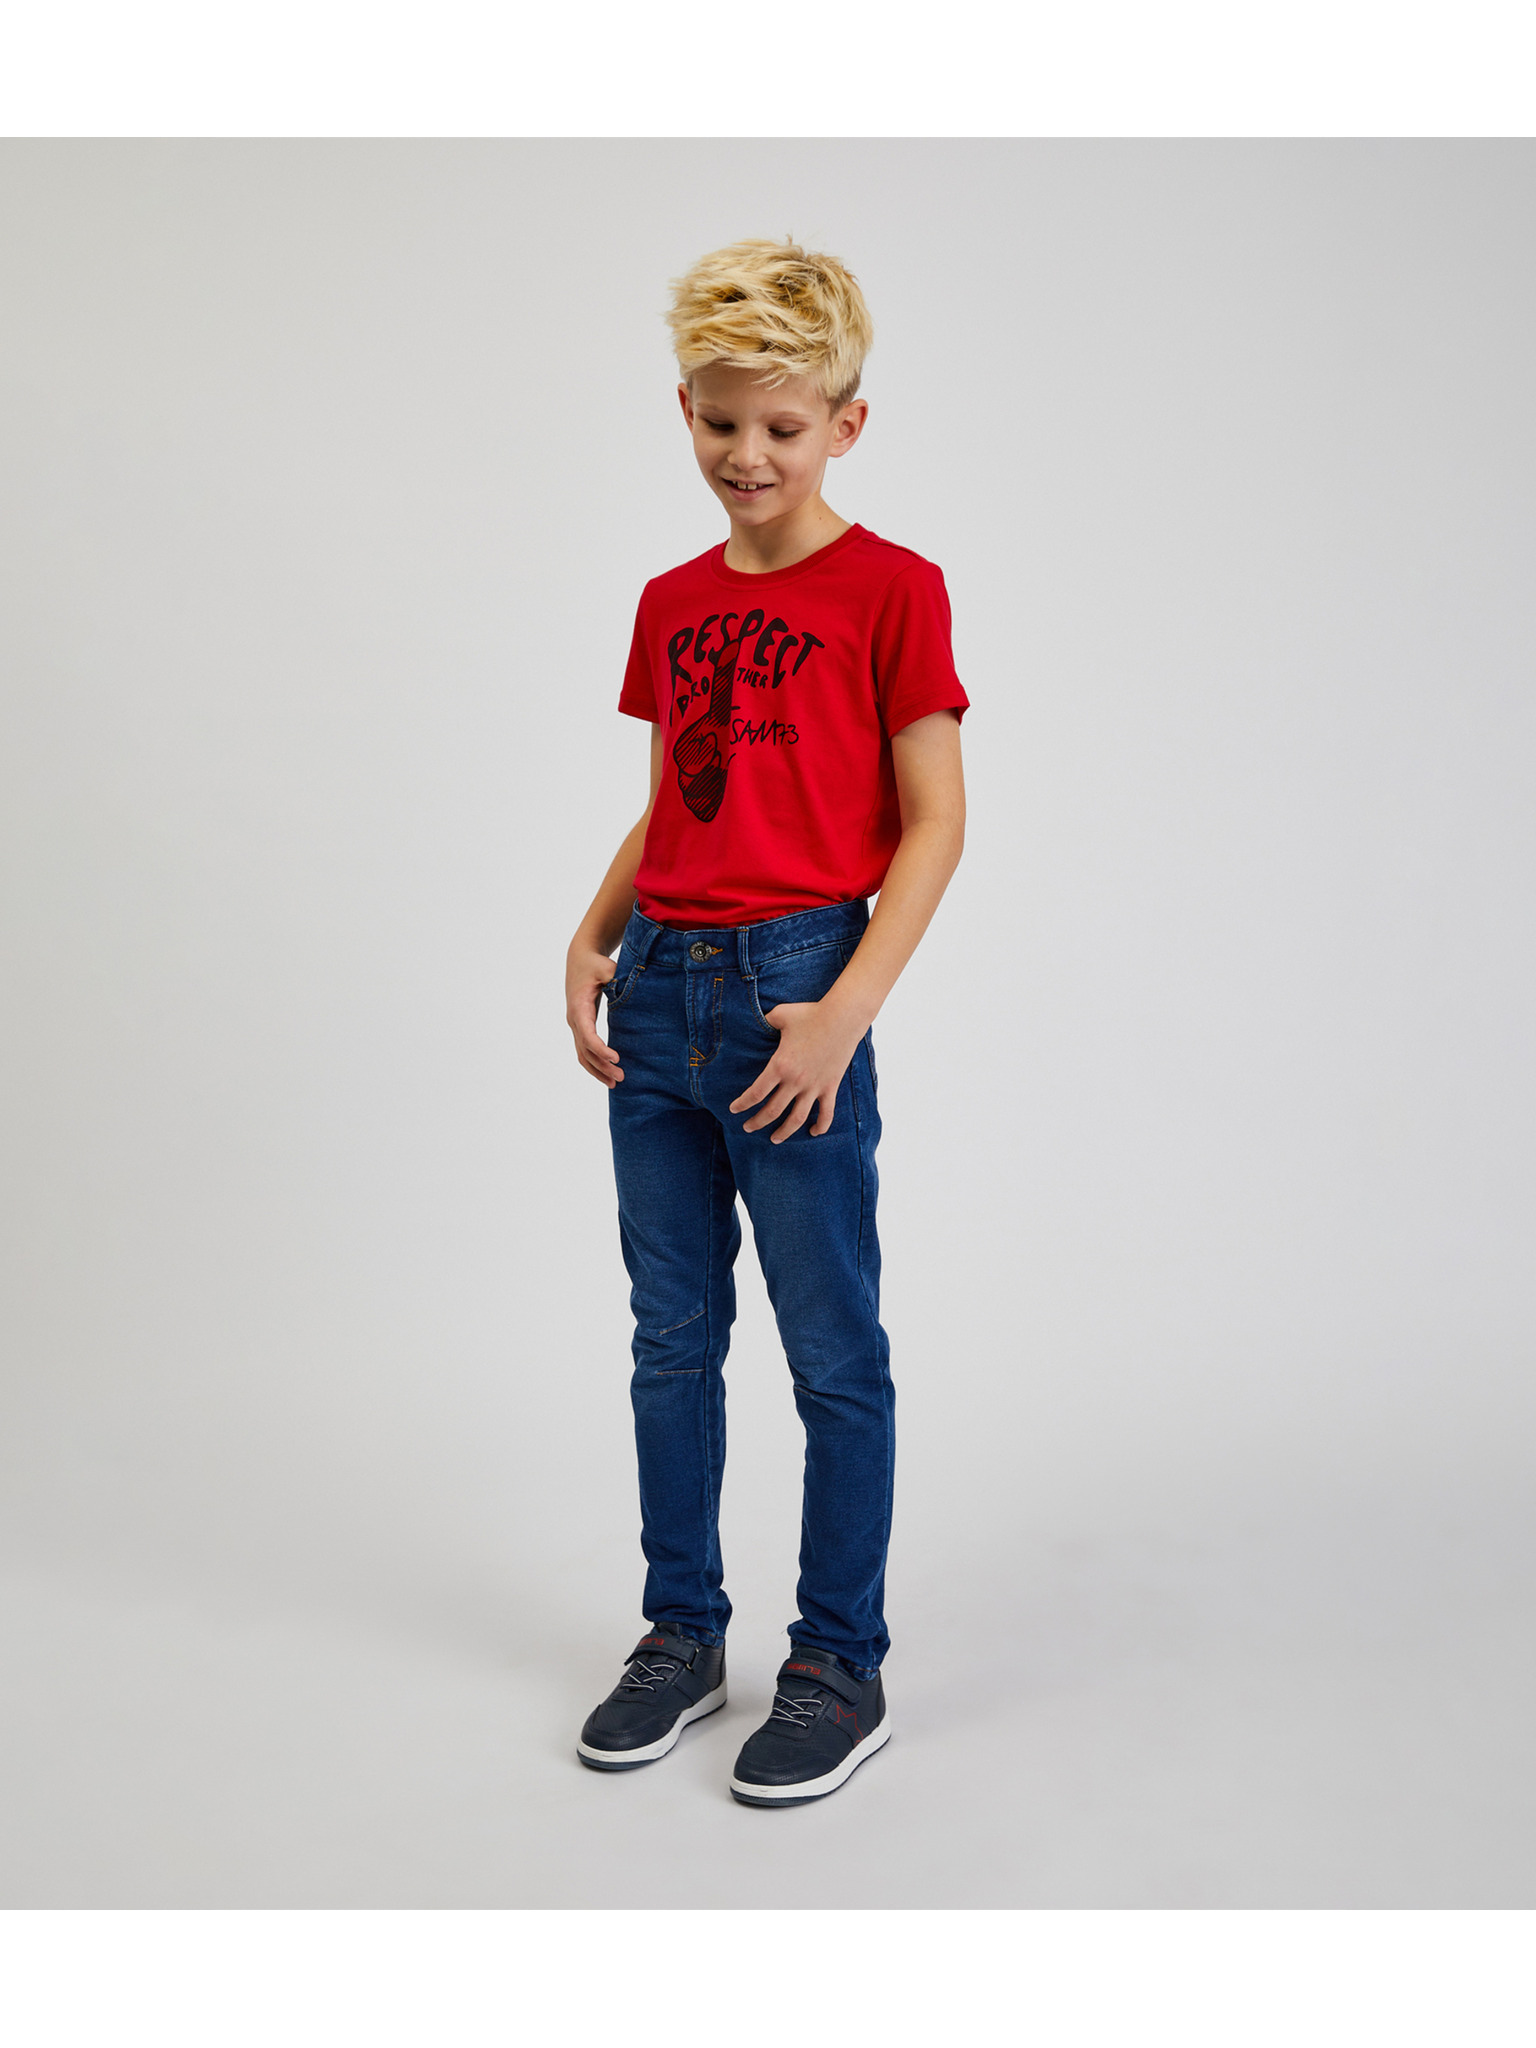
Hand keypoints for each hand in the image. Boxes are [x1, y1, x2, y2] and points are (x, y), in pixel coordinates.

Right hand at [566, 944, 622, 1086]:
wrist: (580, 959)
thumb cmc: (595, 963)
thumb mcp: (606, 967)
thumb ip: (616, 977)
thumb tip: (628, 987)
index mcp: (579, 1006)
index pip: (587, 1034)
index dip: (600, 1049)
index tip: (616, 1059)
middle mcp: (574, 1019)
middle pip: (585, 1050)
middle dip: (602, 1066)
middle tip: (621, 1077)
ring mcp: (576, 1025)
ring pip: (582, 1055)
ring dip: (597, 1070)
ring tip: (615, 1083)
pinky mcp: (581, 1027)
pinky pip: (584, 1050)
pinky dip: (594, 1064)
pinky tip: (607, 1073)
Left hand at [729, 998, 866, 1140]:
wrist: (843, 1017)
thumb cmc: (811, 1014)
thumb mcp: (780, 1014)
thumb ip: (765, 1021)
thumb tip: (756, 1020)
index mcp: (780, 1065)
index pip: (756, 1093)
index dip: (742, 1104)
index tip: (734, 1109)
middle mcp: (795, 1081)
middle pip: (772, 1111)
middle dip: (757, 1123)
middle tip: (748, 1128)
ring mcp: (814, 1086)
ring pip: (796, 1119)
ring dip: (784, 1132)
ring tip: (775, 1139)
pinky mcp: (831, 1087)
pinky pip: (826, 1113)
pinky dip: (820, 1126)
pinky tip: (813, 1132)